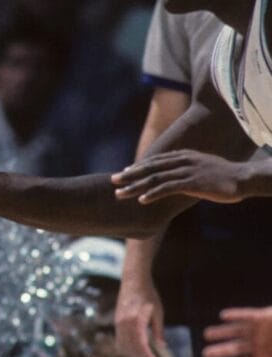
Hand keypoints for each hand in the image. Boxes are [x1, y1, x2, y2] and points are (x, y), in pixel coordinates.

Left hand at [111, 150, 247, 203]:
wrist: (243, 179)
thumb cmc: (222, 176)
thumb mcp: (201, 169)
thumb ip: (185, 172)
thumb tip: (174, 181)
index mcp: (183, 156)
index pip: (155, 161)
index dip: (138, 167)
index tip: (123, 173)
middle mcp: (182, 161)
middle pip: (150, 167)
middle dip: (130, 175)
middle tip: (113, 181)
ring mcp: (186, 171)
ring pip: (155, 178)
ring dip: (136, 187)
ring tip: (121, 194)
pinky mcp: (192, 183)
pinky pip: (168, 188)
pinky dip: (153, 193)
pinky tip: (142, 200)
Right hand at [114, 278, 164, 356]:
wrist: (133, 280)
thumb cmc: (148, 294)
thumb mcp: (158, 311)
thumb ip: (158, 330)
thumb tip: (162, 346)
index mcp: (135, 319)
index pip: (139, 343)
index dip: (146, 356)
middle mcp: (123, 322)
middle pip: (130, 347)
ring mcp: (118, 321)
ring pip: (123, 344)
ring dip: (133, 353)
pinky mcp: (117, 321)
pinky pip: (120, 339)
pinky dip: (127, 347)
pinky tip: (136, 349)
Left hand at [203, 306, 271, 356]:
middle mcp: (257, 345)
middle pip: (235, 349)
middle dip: (221, 352)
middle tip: (205, 355)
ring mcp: (257, 331)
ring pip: (235, 332)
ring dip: (222, 332)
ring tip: (207, 335)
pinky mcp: (261, 317)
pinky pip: (246, 316)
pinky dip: (236, 316)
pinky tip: (223, 316)